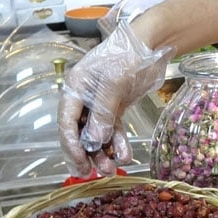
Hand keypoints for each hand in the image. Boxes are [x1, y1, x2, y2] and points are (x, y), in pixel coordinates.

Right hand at [58, 21, 172, 176]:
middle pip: (78, 132)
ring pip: (96, 134)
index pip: (66, 121)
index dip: (70, 144)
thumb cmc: (127, 56)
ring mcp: (100, 103)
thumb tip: (95, 141)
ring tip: (111, 169)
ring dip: (103, 153)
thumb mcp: (113, 83)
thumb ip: (103, 112)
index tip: (79, 162)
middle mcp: (83, 97)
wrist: (151, 44)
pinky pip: (113, 129)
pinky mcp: (116, 107)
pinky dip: (118, 143)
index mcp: (74, 87)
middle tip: (88, 173)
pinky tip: (125, 155)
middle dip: (84, 154)